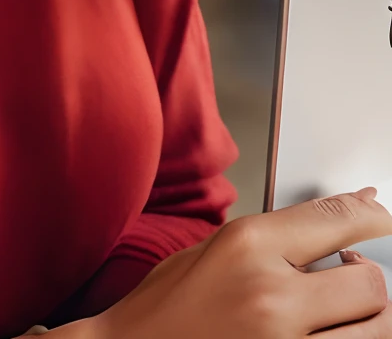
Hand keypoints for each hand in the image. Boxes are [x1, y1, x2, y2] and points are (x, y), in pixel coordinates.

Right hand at [93, 189, 391, 337]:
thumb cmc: (164, 310)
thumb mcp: (215, 249)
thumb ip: (282, 233)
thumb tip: (354, 208)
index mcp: (248, 246)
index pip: (337, 219)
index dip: (371, 216)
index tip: (380, 216)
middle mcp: (271, 296)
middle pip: (368, 285)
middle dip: (366, 281)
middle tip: (349, 278)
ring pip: (373, 333)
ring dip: (365, 323)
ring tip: (339, 316)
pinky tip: (322, 333)